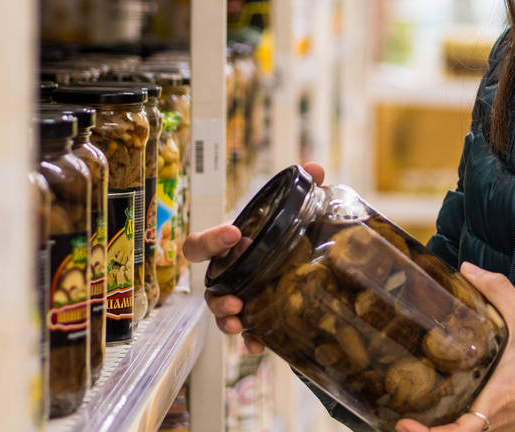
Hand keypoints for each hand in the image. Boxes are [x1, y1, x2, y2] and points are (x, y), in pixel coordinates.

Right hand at [183, 162, 325, 353]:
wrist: (299, 257)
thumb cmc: (282, 233)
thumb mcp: (292, 211)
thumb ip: (301, 188)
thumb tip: (314, 168)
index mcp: (228, 247)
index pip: (199, 245)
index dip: (210, 239)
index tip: (234, 232)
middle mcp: (227, 273)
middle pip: (207, 286)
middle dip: (216, 295)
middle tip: (235, 299)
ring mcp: (237, 295)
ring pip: (220, 311)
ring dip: (225, 320)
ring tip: (240, 325)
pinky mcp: (253, 315)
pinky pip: (245, 332)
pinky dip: (250, 340)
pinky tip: (259, 346)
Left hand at [395, 263, 514, 431]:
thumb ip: (496, 290)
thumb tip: (468, 270)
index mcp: (498, 401)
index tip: (403, 422)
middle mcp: (501, 418)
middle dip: (427, 430)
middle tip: (400, 413)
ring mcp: (509, 420)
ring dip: (444, 425)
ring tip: (417, 406)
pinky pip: (483, 425)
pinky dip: (462, 418)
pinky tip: (453, 397)